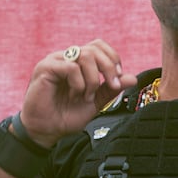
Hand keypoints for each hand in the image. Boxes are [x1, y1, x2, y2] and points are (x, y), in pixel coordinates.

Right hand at [19, 39, 137, 147]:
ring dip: (92, 79)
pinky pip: (70, 67)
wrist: (46, 131)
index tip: (117, 79)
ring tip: (87, 96)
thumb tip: (133, 78)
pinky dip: (79, 83)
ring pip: (85, 55)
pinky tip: (74, 95)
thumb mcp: (96, 101)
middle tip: (112, 86)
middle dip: (109, 68)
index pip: (99, 46)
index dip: (113, 59)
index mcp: (78, 62)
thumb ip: (111, 88)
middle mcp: (67, 57)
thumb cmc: (67, 115)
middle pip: (95, 48)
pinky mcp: (45, 68)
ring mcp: (56, 60)